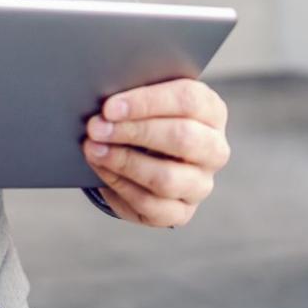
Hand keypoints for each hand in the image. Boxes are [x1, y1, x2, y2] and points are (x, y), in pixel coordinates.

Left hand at [81, 78, 229, 228]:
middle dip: (133, 132)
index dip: (146, 103)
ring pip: (166, 178)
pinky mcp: (182, 212)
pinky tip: (101, 170)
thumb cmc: (147, 116)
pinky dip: (120, 186)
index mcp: (212, 111)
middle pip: (182, 138)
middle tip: (96, 128)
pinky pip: (151, 205)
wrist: (149, 151)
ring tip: (93, 149)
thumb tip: (107, 105)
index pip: (188, 100)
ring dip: (123, 162)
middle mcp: (214, 149)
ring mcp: (201, 184)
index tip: (110, 107)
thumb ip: (135, 95)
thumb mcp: (147, 99)